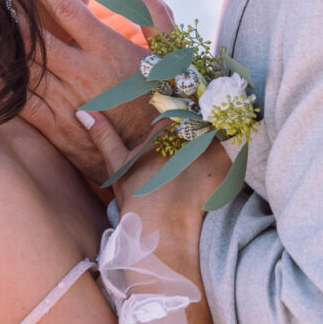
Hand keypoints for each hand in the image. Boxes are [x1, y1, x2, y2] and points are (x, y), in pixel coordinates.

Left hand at [22, 0, 174, 182]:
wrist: (162, 157)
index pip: (67, 8)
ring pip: (25, 66)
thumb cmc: (165, 99)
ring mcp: (69, 100)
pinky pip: (22, 102)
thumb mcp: (170, 53)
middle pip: (36, 35)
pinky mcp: (58, 127)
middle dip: (11, 9)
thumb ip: (153, 13)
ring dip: (1, 43)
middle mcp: (84, 71)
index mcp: (109, 48)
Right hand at [77, 108, 231, 244]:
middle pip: (202, 110)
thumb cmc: (138, 201)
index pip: (178, 101)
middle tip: (211, 100)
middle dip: (206, 106)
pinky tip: (239, 144)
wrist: (164, 234)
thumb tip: (82, 112)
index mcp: (162, 130)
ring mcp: (209, 149)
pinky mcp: (227, 166)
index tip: (186, 89)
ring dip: (223, 123)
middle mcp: (188, 135)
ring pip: (221, 125)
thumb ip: (103, 136)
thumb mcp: (118, 166)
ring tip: (228, 121)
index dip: (183, 96)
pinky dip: (237, 145)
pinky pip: (237, 147)